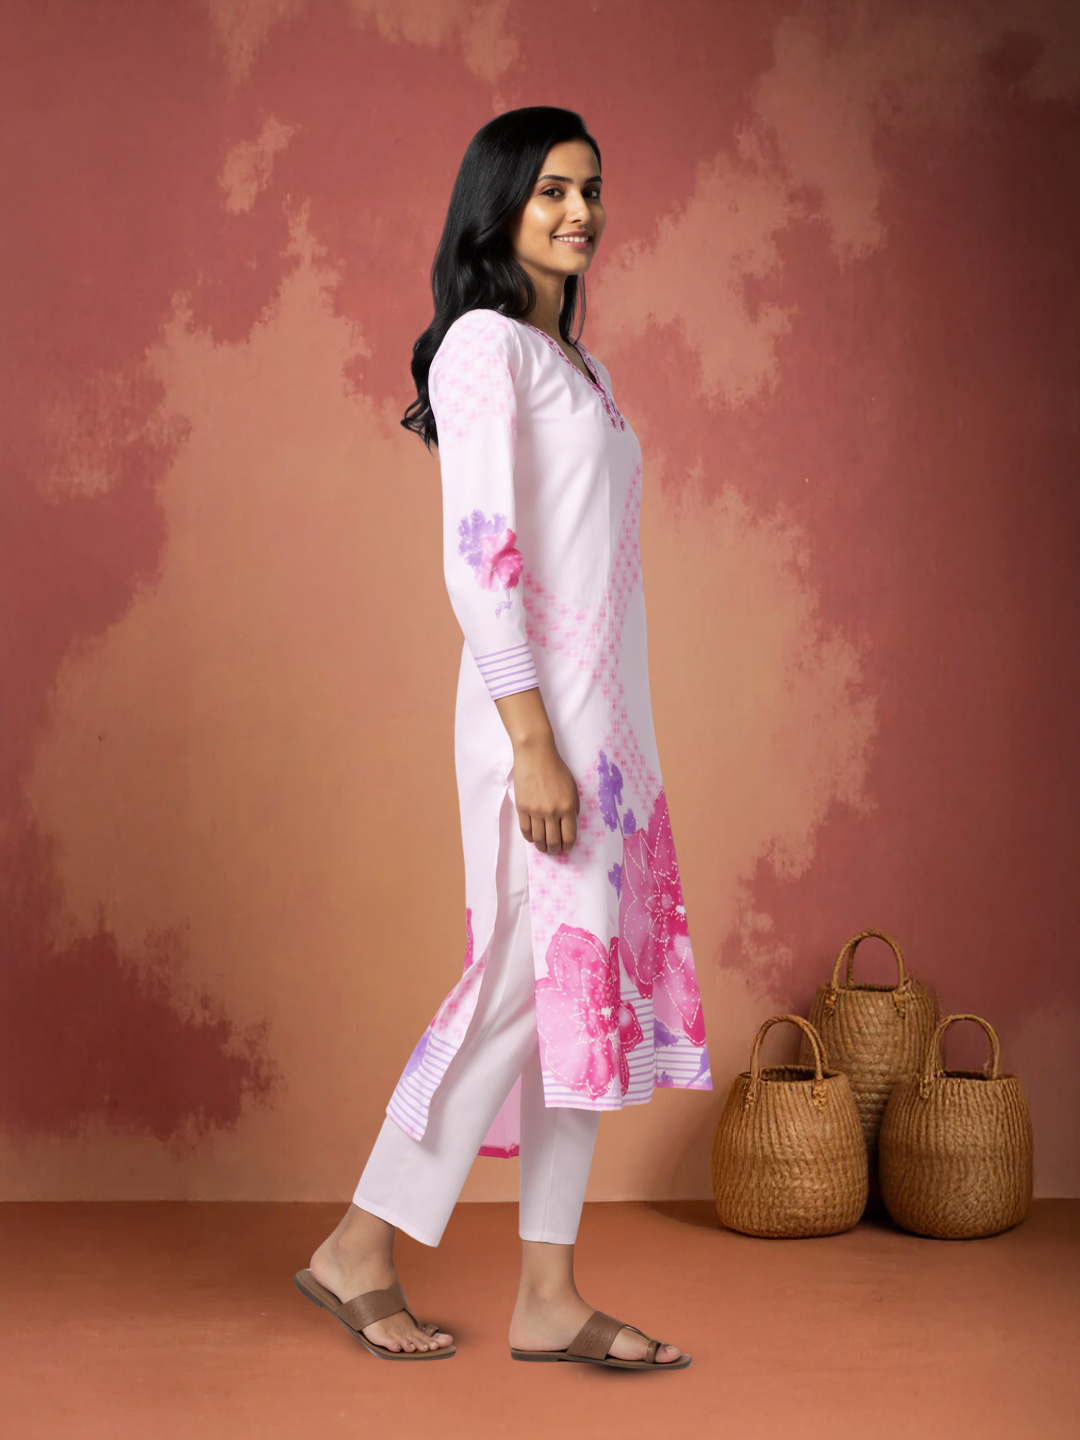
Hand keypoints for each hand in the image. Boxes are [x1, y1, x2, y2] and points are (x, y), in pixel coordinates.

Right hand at [492, 686, 579, 852]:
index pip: (568, 836)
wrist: (535, 755)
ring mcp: (535, 811)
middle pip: (553, 841)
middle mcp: (552, 812)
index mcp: (568, 807)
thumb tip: (572, 822)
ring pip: (538, 838)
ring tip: (543, 847)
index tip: (566, 848)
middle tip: (554, 851)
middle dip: (554, 850)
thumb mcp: (573, 786)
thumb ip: (574, 805)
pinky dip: (529, 837)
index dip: (568, 846)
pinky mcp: (522, 808)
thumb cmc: (556, 768)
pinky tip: (532, 838)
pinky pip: (525, 830)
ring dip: (542, 847)